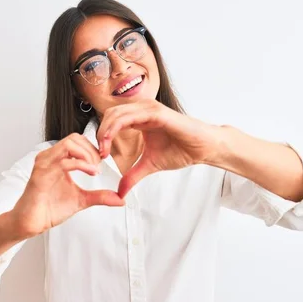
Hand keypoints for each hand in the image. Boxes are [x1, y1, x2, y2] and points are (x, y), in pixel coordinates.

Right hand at [12, 133, 124, 235]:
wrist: (30, 223)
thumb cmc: (49, 208)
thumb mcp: (81, 200)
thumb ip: (99, 196)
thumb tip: (120, 199)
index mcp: (57, 159)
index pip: (77, 140)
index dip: (93, 148)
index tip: (103, 161)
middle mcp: (49, 158)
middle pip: (74, 138)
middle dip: (91, 150)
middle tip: (100, 165)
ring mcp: (44, 164)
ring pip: (68, 145)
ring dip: (87, 155)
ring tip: (95, 169)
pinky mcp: (41, 175)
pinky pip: (63, 162)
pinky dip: (81, 165)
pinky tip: (91, 172)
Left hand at [97, 99, 224, 197]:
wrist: (203, 149)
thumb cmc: (182, 150)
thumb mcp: (149, 165)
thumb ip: (132, 176)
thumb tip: (120, 192)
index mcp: (139, 118)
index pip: (112, 120)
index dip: (101, 136)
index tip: (100, 155)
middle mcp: (142, 110)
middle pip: (109, 115)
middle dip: (99, 134)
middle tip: (99, 153)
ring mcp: (148, 109)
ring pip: (115, 114)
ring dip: (104, 131)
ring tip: (103, 150)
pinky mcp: (155, 113)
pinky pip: (128, 117)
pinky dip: (115, 128)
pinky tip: (110, 142)